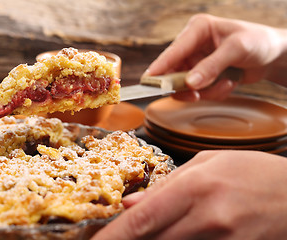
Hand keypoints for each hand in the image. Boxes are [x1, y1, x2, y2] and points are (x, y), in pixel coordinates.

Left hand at [92, 150, 286, 239]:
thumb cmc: (252, 172)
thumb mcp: (208, 163)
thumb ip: (167, 184)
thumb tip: (131, 204)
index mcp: (196, 186)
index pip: (143, 218)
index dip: (114, 235)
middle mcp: (207, 218)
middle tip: (113, 237)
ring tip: (152, 229)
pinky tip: (177, 233)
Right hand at [144, 14, 286, 100]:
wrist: (273, 56)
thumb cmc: (258, 42)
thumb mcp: (237, 49)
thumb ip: (212, 66)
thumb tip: (190, 83)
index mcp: (198, 29)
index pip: (174, 50)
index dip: (160, 66)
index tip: (149, 81)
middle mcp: (193, 45)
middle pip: (174, 71)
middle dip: (186, 86)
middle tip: (195, 95)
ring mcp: (197, 62)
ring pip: (187, 86)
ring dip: (207, 90)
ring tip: (226, 83)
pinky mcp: (203, 76)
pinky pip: (199, 92)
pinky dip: (214, 92)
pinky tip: (229, 83)